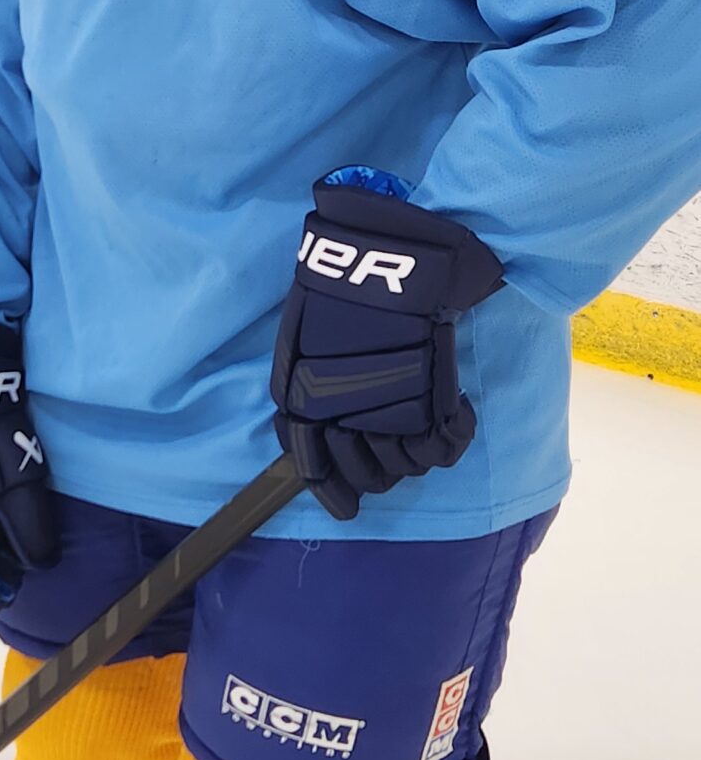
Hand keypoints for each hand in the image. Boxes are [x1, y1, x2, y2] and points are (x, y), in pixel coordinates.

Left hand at [271, 175, 503, 521]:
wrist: (392, 255)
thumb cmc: (342, 289)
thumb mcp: (303, 337)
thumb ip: (302, 388)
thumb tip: (306, 439)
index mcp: (303, 400)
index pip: (313, 467)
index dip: (331, 490)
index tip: (345, 504)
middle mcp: (343, 417)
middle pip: (367, 475)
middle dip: (376, 468)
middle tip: (388, 440)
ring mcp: (389, 414)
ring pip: (405, 467)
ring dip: (412, 453)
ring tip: (419, 419)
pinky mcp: (432, 405)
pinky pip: (443, 449)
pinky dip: (454, 434)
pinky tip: (456, 412)